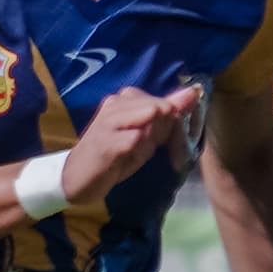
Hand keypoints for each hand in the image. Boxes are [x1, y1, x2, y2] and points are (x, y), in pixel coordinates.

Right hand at [63, 80, 202, 200]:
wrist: (77, 178)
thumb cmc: (115, 156)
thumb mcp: (145, 137)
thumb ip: (168, 117)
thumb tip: (195, 93)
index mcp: (124, 99)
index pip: (161, 100)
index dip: (168, 123)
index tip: (157, 140)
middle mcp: (115, 104)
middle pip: (158, 106)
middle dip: (161, 132)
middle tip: (143, 149)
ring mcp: (108, 121)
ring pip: (148, 117)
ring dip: (150, 139)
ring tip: (135, 152)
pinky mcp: (104, 142)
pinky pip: (134, 140)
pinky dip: (138, 151)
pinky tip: (126, 159)